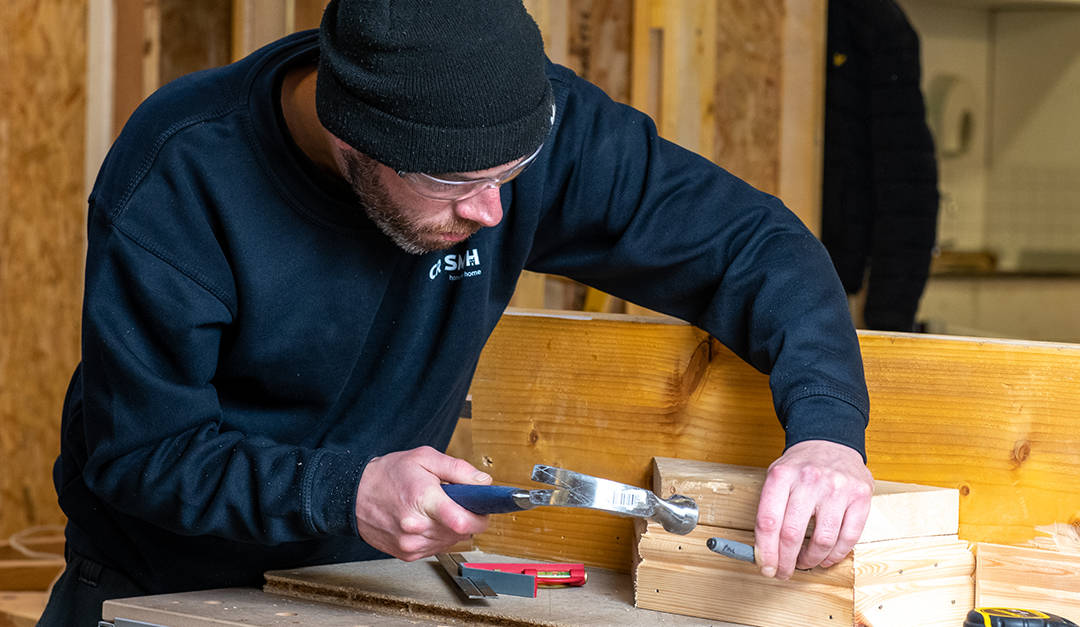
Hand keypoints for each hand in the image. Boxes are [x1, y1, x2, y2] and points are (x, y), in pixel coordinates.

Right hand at [354, 446, 491, 560]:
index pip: (464, 522)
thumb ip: (458, 469)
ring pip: (451, 541)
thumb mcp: (424, 458)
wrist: (353, 496)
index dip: (481, 517)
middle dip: (466, 517)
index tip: (483, 510)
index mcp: (423, 500)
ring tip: (435, 509)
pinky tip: (426, 521)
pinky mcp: (407, 554)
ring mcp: (411, 544)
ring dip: (452, 527)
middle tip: (454, 501)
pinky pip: (437, 548)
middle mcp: (417, 527)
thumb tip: (483, 482)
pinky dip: (438, 535)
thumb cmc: (387, 475)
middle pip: (462, 532)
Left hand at [753, 440, 872, 578]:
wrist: (830, 440)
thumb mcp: (776, 477)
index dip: (765, 551)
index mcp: (782, 475)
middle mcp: (809, 480)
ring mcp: (837, 488)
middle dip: (785, 561)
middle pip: (791, 534)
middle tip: (783, 572)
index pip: (767, 521)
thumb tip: (763, 552)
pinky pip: (849, 537)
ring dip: (811, 560)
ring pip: (822, 540)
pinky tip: (826, 557)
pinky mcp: (860, 496)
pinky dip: (836, 554)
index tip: (765, 567)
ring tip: (805, 562)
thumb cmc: (800, 466)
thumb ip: (768, 510)